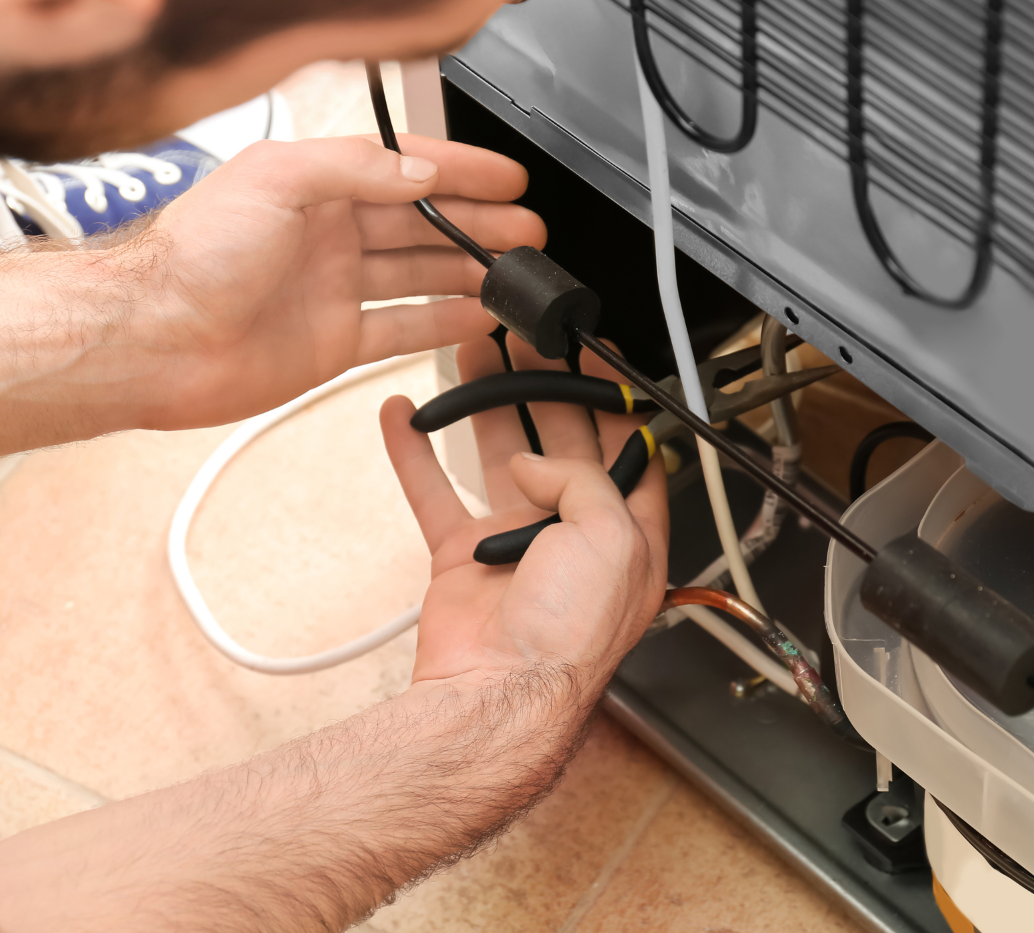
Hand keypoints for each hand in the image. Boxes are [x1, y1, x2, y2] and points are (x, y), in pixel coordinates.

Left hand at [127, 134, 542, 430]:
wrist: (150, 338)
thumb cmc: (190, 255)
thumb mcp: (275, 179)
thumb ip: (353, 169)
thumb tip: (418, 172)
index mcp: (313, 184)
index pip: (404, 168)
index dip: (461, 171)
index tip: (509, 177)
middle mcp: (326, 233)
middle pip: (421, 222)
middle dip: (478, 222)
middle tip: (528, 230)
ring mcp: (332, 288)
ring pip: (419, 274)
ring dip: (469, 270)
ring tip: (516, 273)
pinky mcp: (331, 343)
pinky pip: (400, 328)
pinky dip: (441, 323)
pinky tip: (476, 317)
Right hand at [379, 335, 669, 687]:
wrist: (498, 695)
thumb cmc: (569, 637)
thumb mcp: (610, 536)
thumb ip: (582, 477)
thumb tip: (536, 461)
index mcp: (629, 533)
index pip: (628, 447)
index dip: (613, 398)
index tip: (591, 352)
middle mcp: (577, 535)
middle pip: (562, 438)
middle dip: (546, 384)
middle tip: (525, 337)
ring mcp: (518, 542)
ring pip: (500, 453)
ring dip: (485, 402)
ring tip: (472, 354)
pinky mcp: (463, 556)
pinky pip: (436, 492)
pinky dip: (415, 454)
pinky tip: (403, 418)